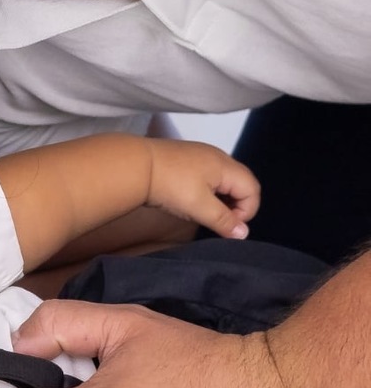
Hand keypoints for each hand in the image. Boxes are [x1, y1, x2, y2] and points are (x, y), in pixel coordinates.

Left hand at [144, 138, 258, 239]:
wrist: (134, 165)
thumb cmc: (171, 186)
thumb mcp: (200, 207)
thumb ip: (224, 220)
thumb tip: (243, 233)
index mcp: (225, 165)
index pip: (252, 189)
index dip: (246, 211)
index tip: (228, 226)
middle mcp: (217, 156)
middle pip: (240, 182)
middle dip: (236, 205)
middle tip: (218, 220)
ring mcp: (201, 154)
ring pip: (223, 179)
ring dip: (221, 198)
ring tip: (203, 212)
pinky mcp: (186, 157)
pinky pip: (208, 175)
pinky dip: (208, 190)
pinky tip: (191, 199)